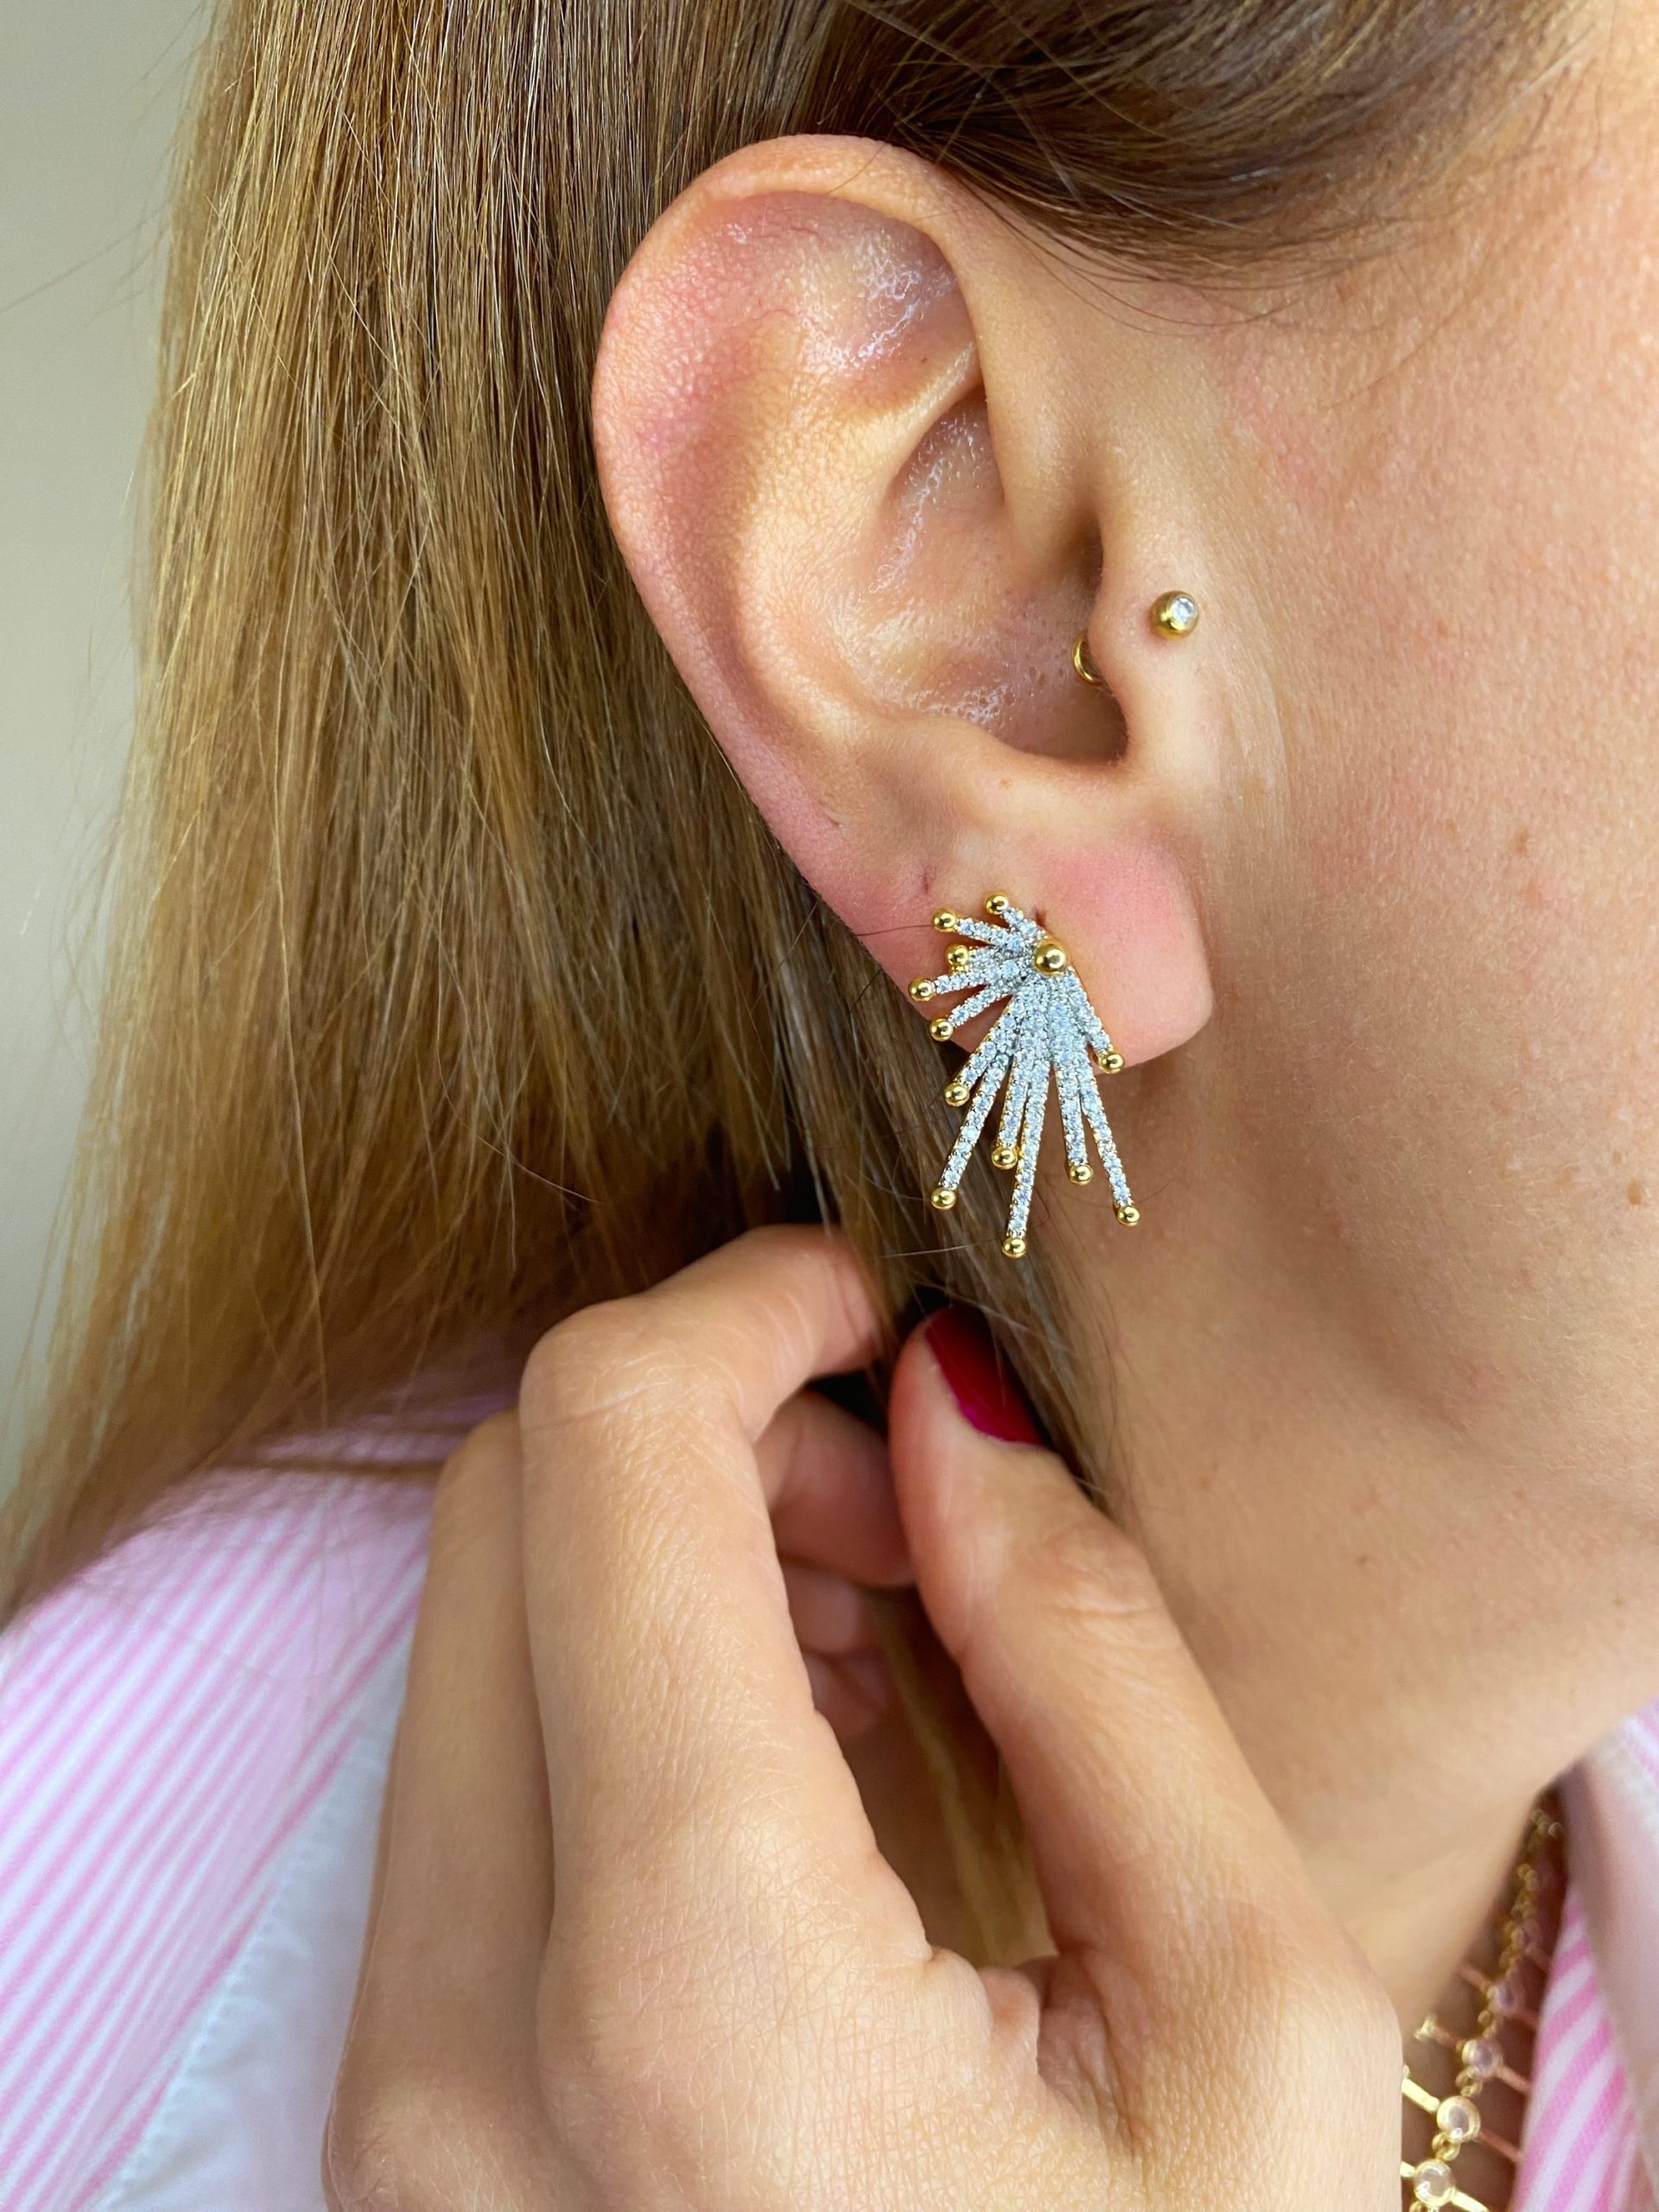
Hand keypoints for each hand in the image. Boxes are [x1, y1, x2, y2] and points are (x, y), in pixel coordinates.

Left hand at [326, 1225, 1398, 2208]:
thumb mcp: (1251, 2037)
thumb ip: (1095, 1663)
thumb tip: (943, 1409)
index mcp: (692, 1987)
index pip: (599, 1455)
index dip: (735, 1304)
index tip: (862, 1298)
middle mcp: (463, 2037)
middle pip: (502, 1512)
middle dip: (703, 1428)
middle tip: (902, 1508)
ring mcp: (395, 2098)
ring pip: (466, 1637)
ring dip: (659, 1563)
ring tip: (874, 1658)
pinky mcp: (396, 2128)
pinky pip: (464, 1784)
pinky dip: (613, 1698)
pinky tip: (792, 1781)